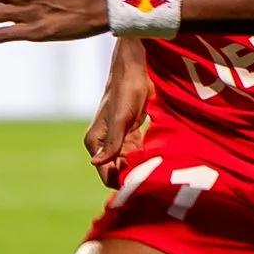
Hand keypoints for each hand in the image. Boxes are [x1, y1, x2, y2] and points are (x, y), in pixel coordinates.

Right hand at [85, 42, 153, 185]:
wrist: (136, 70)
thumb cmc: (125, 91)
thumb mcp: (119, 119)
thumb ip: (110, 143)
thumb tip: (95, 162)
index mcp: (95, 142)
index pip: (106, 173)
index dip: (121, 181)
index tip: (140, 183)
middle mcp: (104, 144)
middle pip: (117, 171)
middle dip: (132, 175)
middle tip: (153, 176)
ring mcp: (118, 140)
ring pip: (128, 163)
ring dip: (140, 167)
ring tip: (157, 170)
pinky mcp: (131, 134)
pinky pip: (137, 153)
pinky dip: (145, 157)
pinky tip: (157, 159)